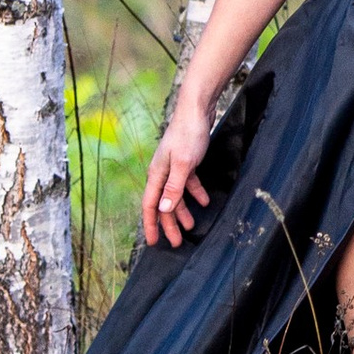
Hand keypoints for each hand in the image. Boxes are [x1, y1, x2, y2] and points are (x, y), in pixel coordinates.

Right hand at [140, 84, 215, 247]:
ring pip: (176, 195)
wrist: (197, 110)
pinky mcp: (186, 161)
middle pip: (164, 204)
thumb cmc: (188, 134)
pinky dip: (195, 192)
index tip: (152, 242)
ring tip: (190, 226)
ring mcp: (174, 167)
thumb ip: (174, 187)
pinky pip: (188, 183)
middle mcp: (162, 173)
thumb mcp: (183, 164)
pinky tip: (204, 201)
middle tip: (176, 243)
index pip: (150, 206)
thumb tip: (164, 210)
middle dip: (169, 224)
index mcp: (156, 175)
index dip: (151, 225)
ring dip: (182, 211)